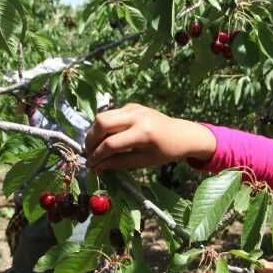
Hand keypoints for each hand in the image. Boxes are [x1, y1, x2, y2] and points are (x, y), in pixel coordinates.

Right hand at [84, 103, 216, 170]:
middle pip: (102, 123)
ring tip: (94, 147)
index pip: (111, 143)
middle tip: (89, 153)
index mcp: (143, 133)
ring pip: (103, 116)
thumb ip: (119, 163)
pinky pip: (111, 114)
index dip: (97, 155)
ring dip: (94, 131)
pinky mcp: (132, 106)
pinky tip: (105, 138)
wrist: (183, 134)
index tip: (90, 165)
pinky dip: (104, 126)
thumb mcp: (144, 161)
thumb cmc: (166, 151)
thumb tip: (97, 167)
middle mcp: (137, 116)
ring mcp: (134, 108)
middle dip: (91, 139)